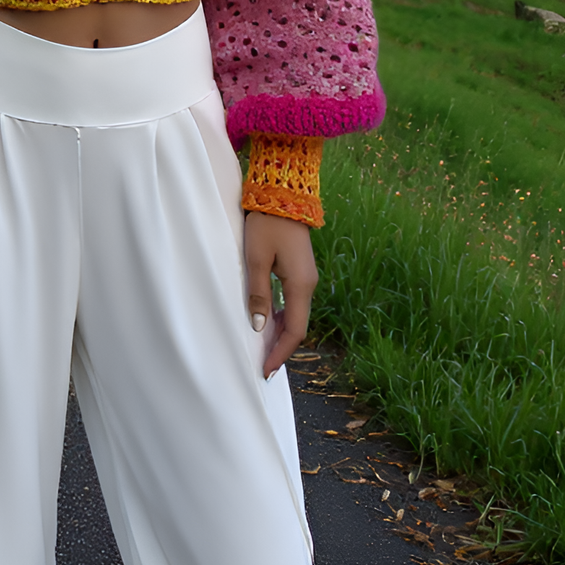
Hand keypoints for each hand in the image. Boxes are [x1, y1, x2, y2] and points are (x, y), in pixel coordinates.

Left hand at [244, 211, 317, 378]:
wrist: (283, 194)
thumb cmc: (267, 224)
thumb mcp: (256, 258)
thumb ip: (257, 292)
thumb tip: (259, 326)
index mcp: (301, 285)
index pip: (294, 330)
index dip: (280, 353)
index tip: (266, 370)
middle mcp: (308, 285)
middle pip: (296, 325)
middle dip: (280, 347)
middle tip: (262, 365)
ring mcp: (305, 277)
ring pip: (294, 313)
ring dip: (279, 332)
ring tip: (261, 348)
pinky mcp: (299, 269)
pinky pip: (292, 300)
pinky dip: (280, 315)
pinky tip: (266, 321)